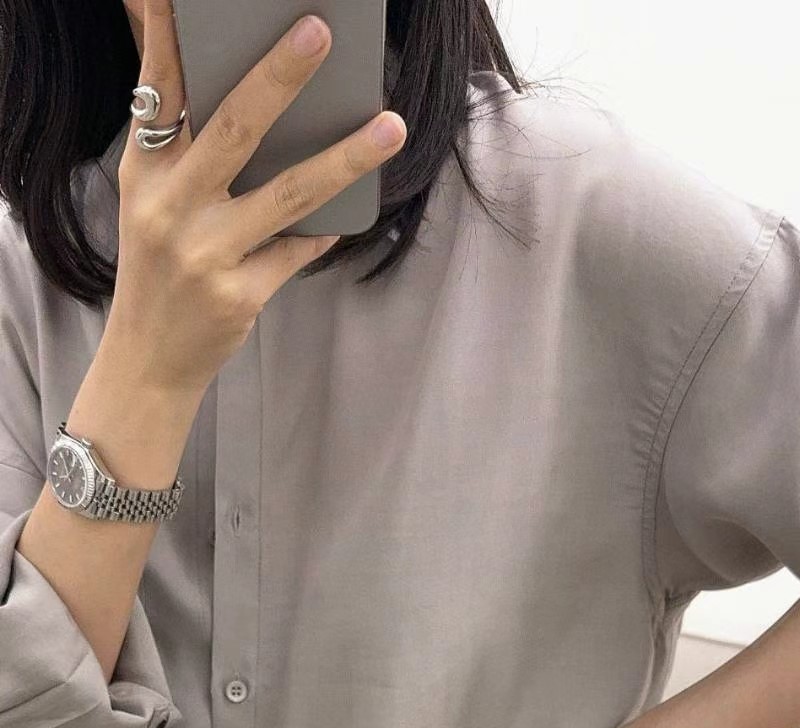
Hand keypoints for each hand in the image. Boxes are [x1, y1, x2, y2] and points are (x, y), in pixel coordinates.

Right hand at [108, 0, 406, 399]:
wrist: (148, 358)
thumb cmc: (160, 266)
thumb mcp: (150, 198)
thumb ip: (181, 142)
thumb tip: (232, 85)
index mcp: (144, 170)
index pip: (161, 87)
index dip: (172, 32)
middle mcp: (169, 206)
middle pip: (233, 128)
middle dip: (279, 76)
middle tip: (320, 31)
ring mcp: (205, 253)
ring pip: (287, 193)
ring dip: (345, 158)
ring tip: (390, 127)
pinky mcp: (239, 294)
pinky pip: (298, 250)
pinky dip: (325, 228)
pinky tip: (348, 214)